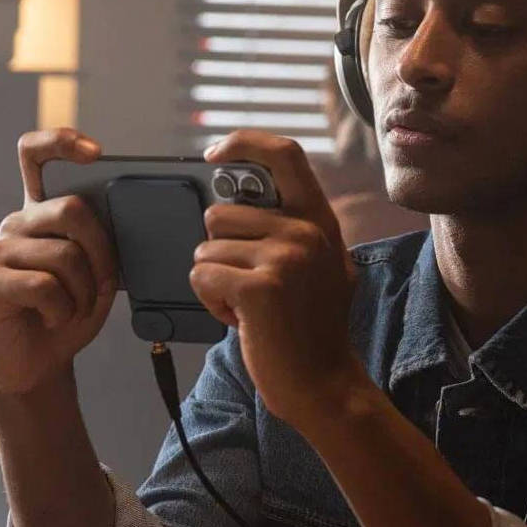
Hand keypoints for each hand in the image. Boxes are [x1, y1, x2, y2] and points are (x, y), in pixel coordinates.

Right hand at [0, 129, 116, 398]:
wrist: (40, 359)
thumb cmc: (69, 310)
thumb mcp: (99, 273)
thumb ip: (105, 243)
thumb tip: (132, 217)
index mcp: (41, 213)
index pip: (35, 156)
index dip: (61, 142)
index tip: (96, 151)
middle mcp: (16, 224)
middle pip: (69, 208)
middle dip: (102, 249)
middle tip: (104, 281)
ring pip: (64, 254)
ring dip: (85, 290)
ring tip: (75, 306)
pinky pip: (43, 285)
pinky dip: (64, 307)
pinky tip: (56, 316)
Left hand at [190, 130, 360, 428]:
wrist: (325, 383)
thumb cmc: (312, 326)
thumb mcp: (321, 264)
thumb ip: (292, 228)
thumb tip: (236, 199)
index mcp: (320, 220)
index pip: (284, 154)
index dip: (244, 143)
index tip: (215, 155)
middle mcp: (306, 230)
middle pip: (220, 213)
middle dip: (221, 252)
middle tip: (251, 284)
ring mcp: (286, 257)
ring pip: (206, 248)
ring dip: (216, 280)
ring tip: (249, 304)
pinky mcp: (259, 287)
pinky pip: (202, 275)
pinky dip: (211, 301)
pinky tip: (241, 319)